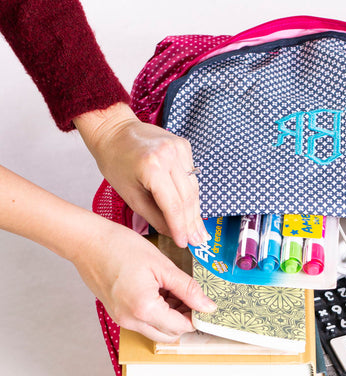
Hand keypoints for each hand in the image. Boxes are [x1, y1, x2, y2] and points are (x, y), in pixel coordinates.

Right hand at [73, 219, 215, 341]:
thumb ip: (188, 289)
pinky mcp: (117, 314)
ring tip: (172, 290)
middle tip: (190, 296)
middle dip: (184, 319)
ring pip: (156, 331)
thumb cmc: (121, 247)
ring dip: (170, 317)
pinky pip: (143, 322)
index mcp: (144, 309)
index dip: (196, 316)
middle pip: (169, 335)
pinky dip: (156, 313)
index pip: (181, 327)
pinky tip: (159, 291)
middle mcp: (131, 321)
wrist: (87, 241)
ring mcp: (122, 319)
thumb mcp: (162, 266)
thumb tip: (208, 306)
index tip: (203, 302)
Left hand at [74, 103, 208, 247]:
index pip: (173, 206)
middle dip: (192, 223)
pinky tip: (193, 209)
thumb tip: (173, 233)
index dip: (180, 227)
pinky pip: (192, 176)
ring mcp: (179, 148)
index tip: (185, 242)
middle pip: (188, 198)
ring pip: (193, 188)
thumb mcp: (130, 195)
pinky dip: (192, 193)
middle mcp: (169, 156)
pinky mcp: (184, 146)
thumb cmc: (115, 161)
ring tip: (199, 230)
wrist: (114, 130)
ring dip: (195, 211)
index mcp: (152, 168)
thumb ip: (154, 216)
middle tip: (198, 241)